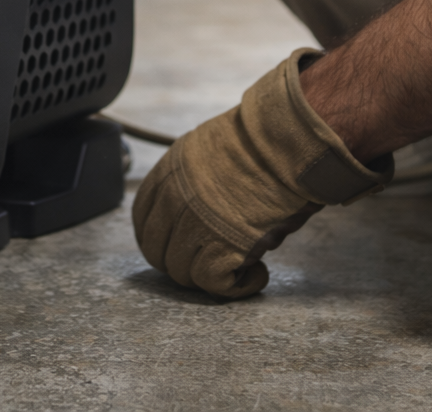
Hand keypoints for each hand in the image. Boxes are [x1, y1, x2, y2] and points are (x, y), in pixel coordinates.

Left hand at [132, 49, 392, 297]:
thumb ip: (198, 181)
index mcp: (170, 172)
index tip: (176, 243)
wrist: (289, 146)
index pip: (142, 216)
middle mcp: (174, 200)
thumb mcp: (213, 150)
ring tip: (239, 268)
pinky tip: (256, 274)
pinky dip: (236, 286)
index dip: (158, 235)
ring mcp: (193, 225)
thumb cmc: (267, 144)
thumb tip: (204, 208)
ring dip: (208, 276)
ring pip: (181, 271)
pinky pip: (213, 283)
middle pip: (156, 250)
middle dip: (178, 261)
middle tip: (207, 263)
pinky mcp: (221, 249)